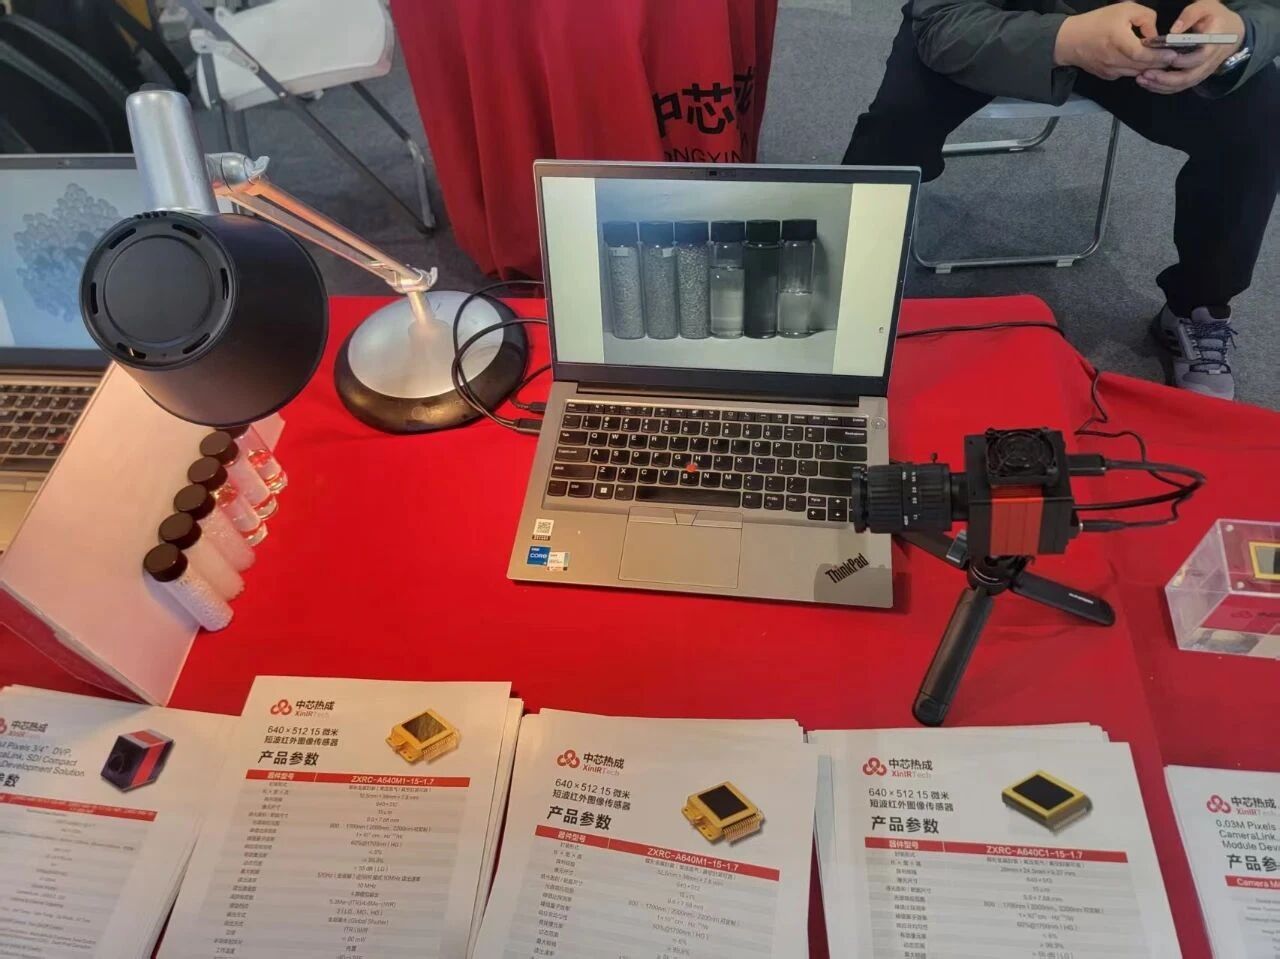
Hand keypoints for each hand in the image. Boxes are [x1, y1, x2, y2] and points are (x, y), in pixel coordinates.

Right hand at [1054, 2, 1178, 78]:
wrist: (1069, 41)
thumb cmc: (1096, 22)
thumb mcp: (1124, 9)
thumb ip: (1146, 18)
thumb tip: (1155, 34)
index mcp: (1118, 41)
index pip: (1143, 55)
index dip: (1160, 56)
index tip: (1173, 54)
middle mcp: (1114, 59)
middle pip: (1143, 67)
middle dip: (1159, 63)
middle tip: (1172, 57)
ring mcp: (1110, 70)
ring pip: (1136, 73)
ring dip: (1148, 67)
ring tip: (1158, 60)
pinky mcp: (1107, 75)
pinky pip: (1127, 74)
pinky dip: (1135, 69)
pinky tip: (1139, 61)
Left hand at [1137, 0, 1245, 93]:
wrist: (1233, 32)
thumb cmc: (1216, 16)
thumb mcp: (1206, 7)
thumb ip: (1190, 15)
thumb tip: (1174, 30)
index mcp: (1214, 42)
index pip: (1201, 57)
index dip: (1184, 60)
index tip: (1168, 59)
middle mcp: (1210, 61)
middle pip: (1189, 76)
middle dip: (1166, 78)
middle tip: (1146, 74)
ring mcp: (1203, 71)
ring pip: (1183, 84)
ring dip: (1161, 85)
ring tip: (1142, 79)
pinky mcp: (1197, 76)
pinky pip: (1180, 87)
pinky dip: (1163, 88)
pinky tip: (1148, 83)